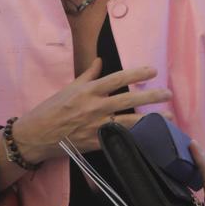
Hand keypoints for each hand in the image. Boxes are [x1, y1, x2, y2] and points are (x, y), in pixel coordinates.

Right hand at [14, 61, 172, 160]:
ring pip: (130, 122)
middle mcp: (94, 107)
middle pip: (129, 99)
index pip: (117, 78)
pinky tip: (150, 137)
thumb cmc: (50, 110)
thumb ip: (88, 76)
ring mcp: (96, 127)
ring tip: (169, 117)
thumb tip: (100, 61)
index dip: (137, 73)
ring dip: (151, 120)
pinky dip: (136, 138)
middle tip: (168, 93)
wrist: (36, 136)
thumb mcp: (68, 88)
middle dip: (151, 96)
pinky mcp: (96, 144)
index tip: (153, 70)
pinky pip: (121, 140)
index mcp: (88, 91)